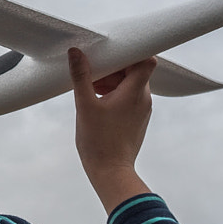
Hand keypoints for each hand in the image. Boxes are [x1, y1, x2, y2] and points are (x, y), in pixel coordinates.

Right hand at [68, 47, 153, 211]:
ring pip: (130, 83)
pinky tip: (97, 102)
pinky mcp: (137, 118)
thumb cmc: (99, 142)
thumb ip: (81, 76)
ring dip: (112, 81)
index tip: (111, 52)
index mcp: (135, 92)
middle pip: (134, 70)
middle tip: (93, 73)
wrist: (110, 172)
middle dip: (113, 68)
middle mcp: (143, 99)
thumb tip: (76, 53)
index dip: (131, 52)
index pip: (146, 59)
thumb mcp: (85, 105)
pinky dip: (114, 93)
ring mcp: (142, 109)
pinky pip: (129, 97)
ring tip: (91, 90)